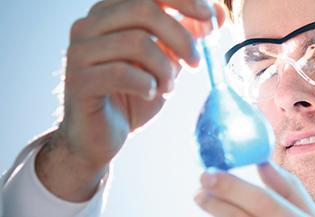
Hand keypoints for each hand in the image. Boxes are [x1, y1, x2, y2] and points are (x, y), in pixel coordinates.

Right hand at [35, 0, 225, 201]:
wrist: (102, 136)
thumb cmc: (135, 94)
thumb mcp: (168, 61)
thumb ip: (188, 35)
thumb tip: (219, 12)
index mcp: (111, 13)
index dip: (185, 0)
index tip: (211, 19)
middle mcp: (90, 24)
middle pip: (145, 10)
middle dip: (181, 37)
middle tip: (196, 64)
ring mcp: (80, 50)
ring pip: (137, 42)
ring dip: (164, 69)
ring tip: (168, 87)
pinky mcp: (78, 79)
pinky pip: (121, 72)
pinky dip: (146, 84)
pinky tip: (150, 93)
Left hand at [195, 162, 314, 216]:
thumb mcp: (307, 210)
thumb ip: (285, 186)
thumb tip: (260, 161)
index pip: (263, 202)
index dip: (233, 188)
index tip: (208, 173)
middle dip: (216, 204)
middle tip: (199, 190)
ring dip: (218, 214)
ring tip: (204, 198)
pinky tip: (220, 212)